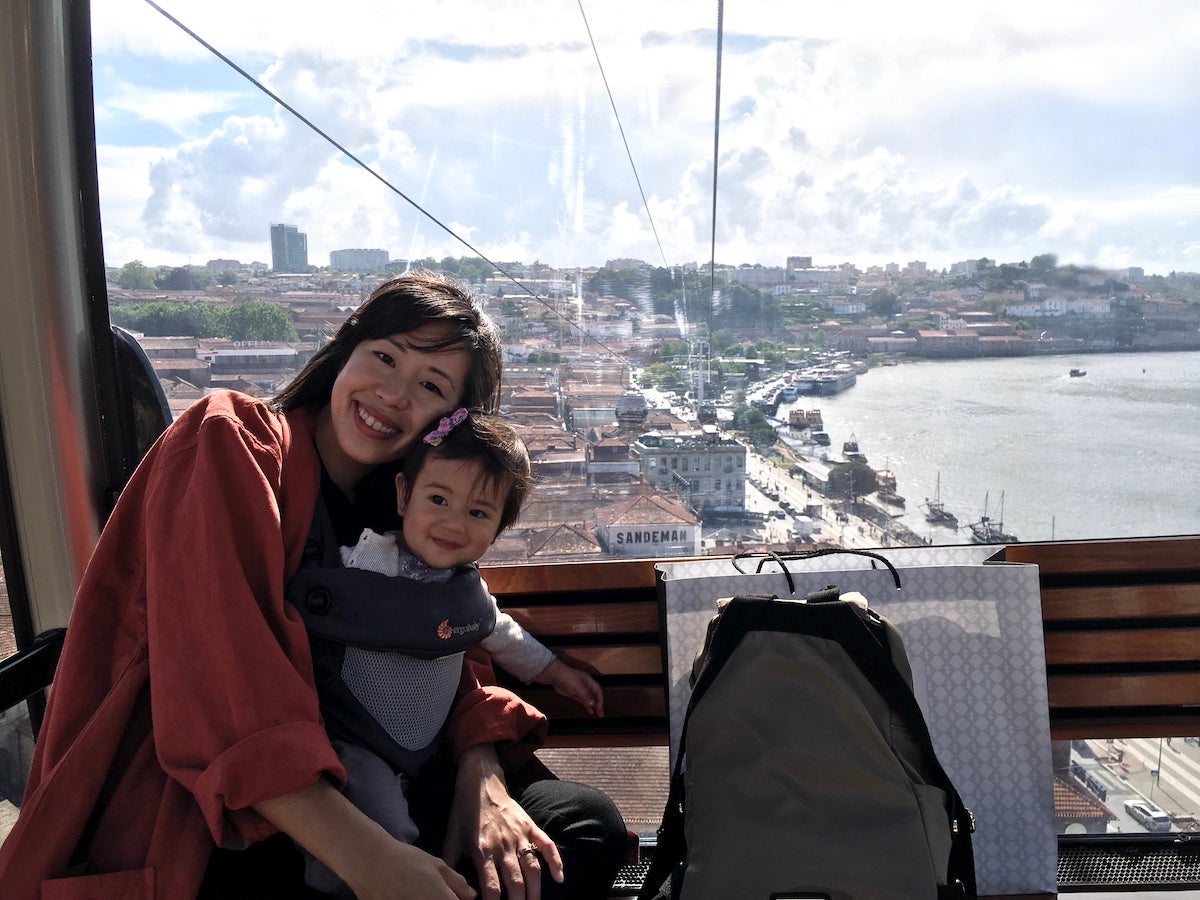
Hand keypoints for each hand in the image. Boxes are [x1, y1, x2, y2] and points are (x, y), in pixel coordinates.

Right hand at [253, 779, 474, 899]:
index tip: (453, 895)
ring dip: (424, 899)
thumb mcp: (436, 865)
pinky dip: (406, 899)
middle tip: (432, 890)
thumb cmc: (405, 860)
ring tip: (413, 888)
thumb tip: (470, 896)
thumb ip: (457, 883)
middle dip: (442, 899)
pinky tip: (401, 893)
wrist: (368, 862)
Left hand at [443, 745, 564, 899]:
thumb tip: (450, 889)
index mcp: (482, 850)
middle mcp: (503, 845)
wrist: (480, 782)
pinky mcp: (530, 826)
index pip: (491, 887)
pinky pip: (546, 845)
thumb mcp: (451, 839)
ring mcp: (519, 835)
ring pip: (532, 868)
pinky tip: (559, 878)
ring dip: (535, 890)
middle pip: (515, 882)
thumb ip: (449, 866)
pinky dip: (556, 861)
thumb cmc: (464, 813)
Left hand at [545, 659, 603, 717]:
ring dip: (594, 706)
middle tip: (600, 714)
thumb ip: (585, 695)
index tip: (600, 709)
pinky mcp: (575, 694)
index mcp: (589, 681)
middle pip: (595, 696)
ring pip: (590, 699)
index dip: (600, 700)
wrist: (555, 675)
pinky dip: (587, 706)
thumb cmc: (567, 677)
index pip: (598, 691)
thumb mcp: (578, 686)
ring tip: (597, 714)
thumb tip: (592, 703)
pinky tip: (590, 710)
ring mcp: (580, 690)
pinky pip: (583, 701)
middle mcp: (586, 686)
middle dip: (598, 705)